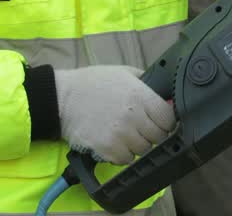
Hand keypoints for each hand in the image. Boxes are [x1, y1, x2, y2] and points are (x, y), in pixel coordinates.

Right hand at [55, 65, 175, 164]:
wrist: (62, 98)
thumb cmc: (92, 83)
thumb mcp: (123, 72)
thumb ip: (146, 82)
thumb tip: (164, 96)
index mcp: (140, 96)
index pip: (169, 119)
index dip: (165, 122)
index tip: (159, 122)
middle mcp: (134, 116)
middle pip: (159, 137)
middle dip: (151, 134)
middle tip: (139, 128)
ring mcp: (121, 134)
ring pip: (143, 150)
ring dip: (136, 145)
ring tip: (124, 134)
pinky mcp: (108, 148)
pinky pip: (126, 159)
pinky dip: (122, 154)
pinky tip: (113, 142)